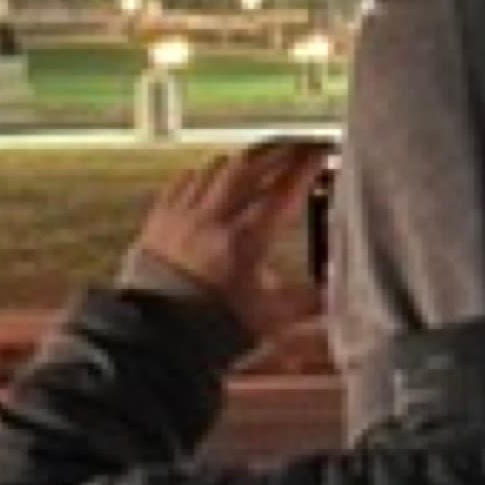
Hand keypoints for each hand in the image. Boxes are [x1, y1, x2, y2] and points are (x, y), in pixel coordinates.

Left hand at [130, 137, 332, 343]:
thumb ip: (303, 304)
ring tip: (258, 159)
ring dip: (242, 160)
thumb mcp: (266, 321)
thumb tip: (332, 293)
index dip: (305, 169)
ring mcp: (182, 215)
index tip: (321, 152)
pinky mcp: (158, 219)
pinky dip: (204, 173)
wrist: (152, 338)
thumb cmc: (212, 330)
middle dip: (277, 153)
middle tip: (297, 146)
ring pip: (215, 169)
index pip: (281, 194)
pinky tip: (212, 176)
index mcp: (244, 243)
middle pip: (249, 169)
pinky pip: (183, 180)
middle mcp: (213, 220)